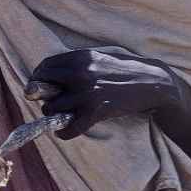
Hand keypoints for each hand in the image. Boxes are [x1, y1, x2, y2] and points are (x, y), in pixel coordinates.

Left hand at [28, 49, 181, 139]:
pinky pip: (71, 127)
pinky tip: (62, 133)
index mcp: (80, 57)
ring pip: (53, 107)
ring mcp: (88, 93)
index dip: (38, 77)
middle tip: (48, 102)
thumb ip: (76, 63)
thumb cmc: (124, 70)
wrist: (153, 83)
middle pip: (44, 86)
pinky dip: (64, 133)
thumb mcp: (98, 58)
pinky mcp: (97, 111)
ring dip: (52, 114)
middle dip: (42, 95)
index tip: (37, 85)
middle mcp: (80, 73)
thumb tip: (50, 75)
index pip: (46, 66)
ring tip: (59, 116)